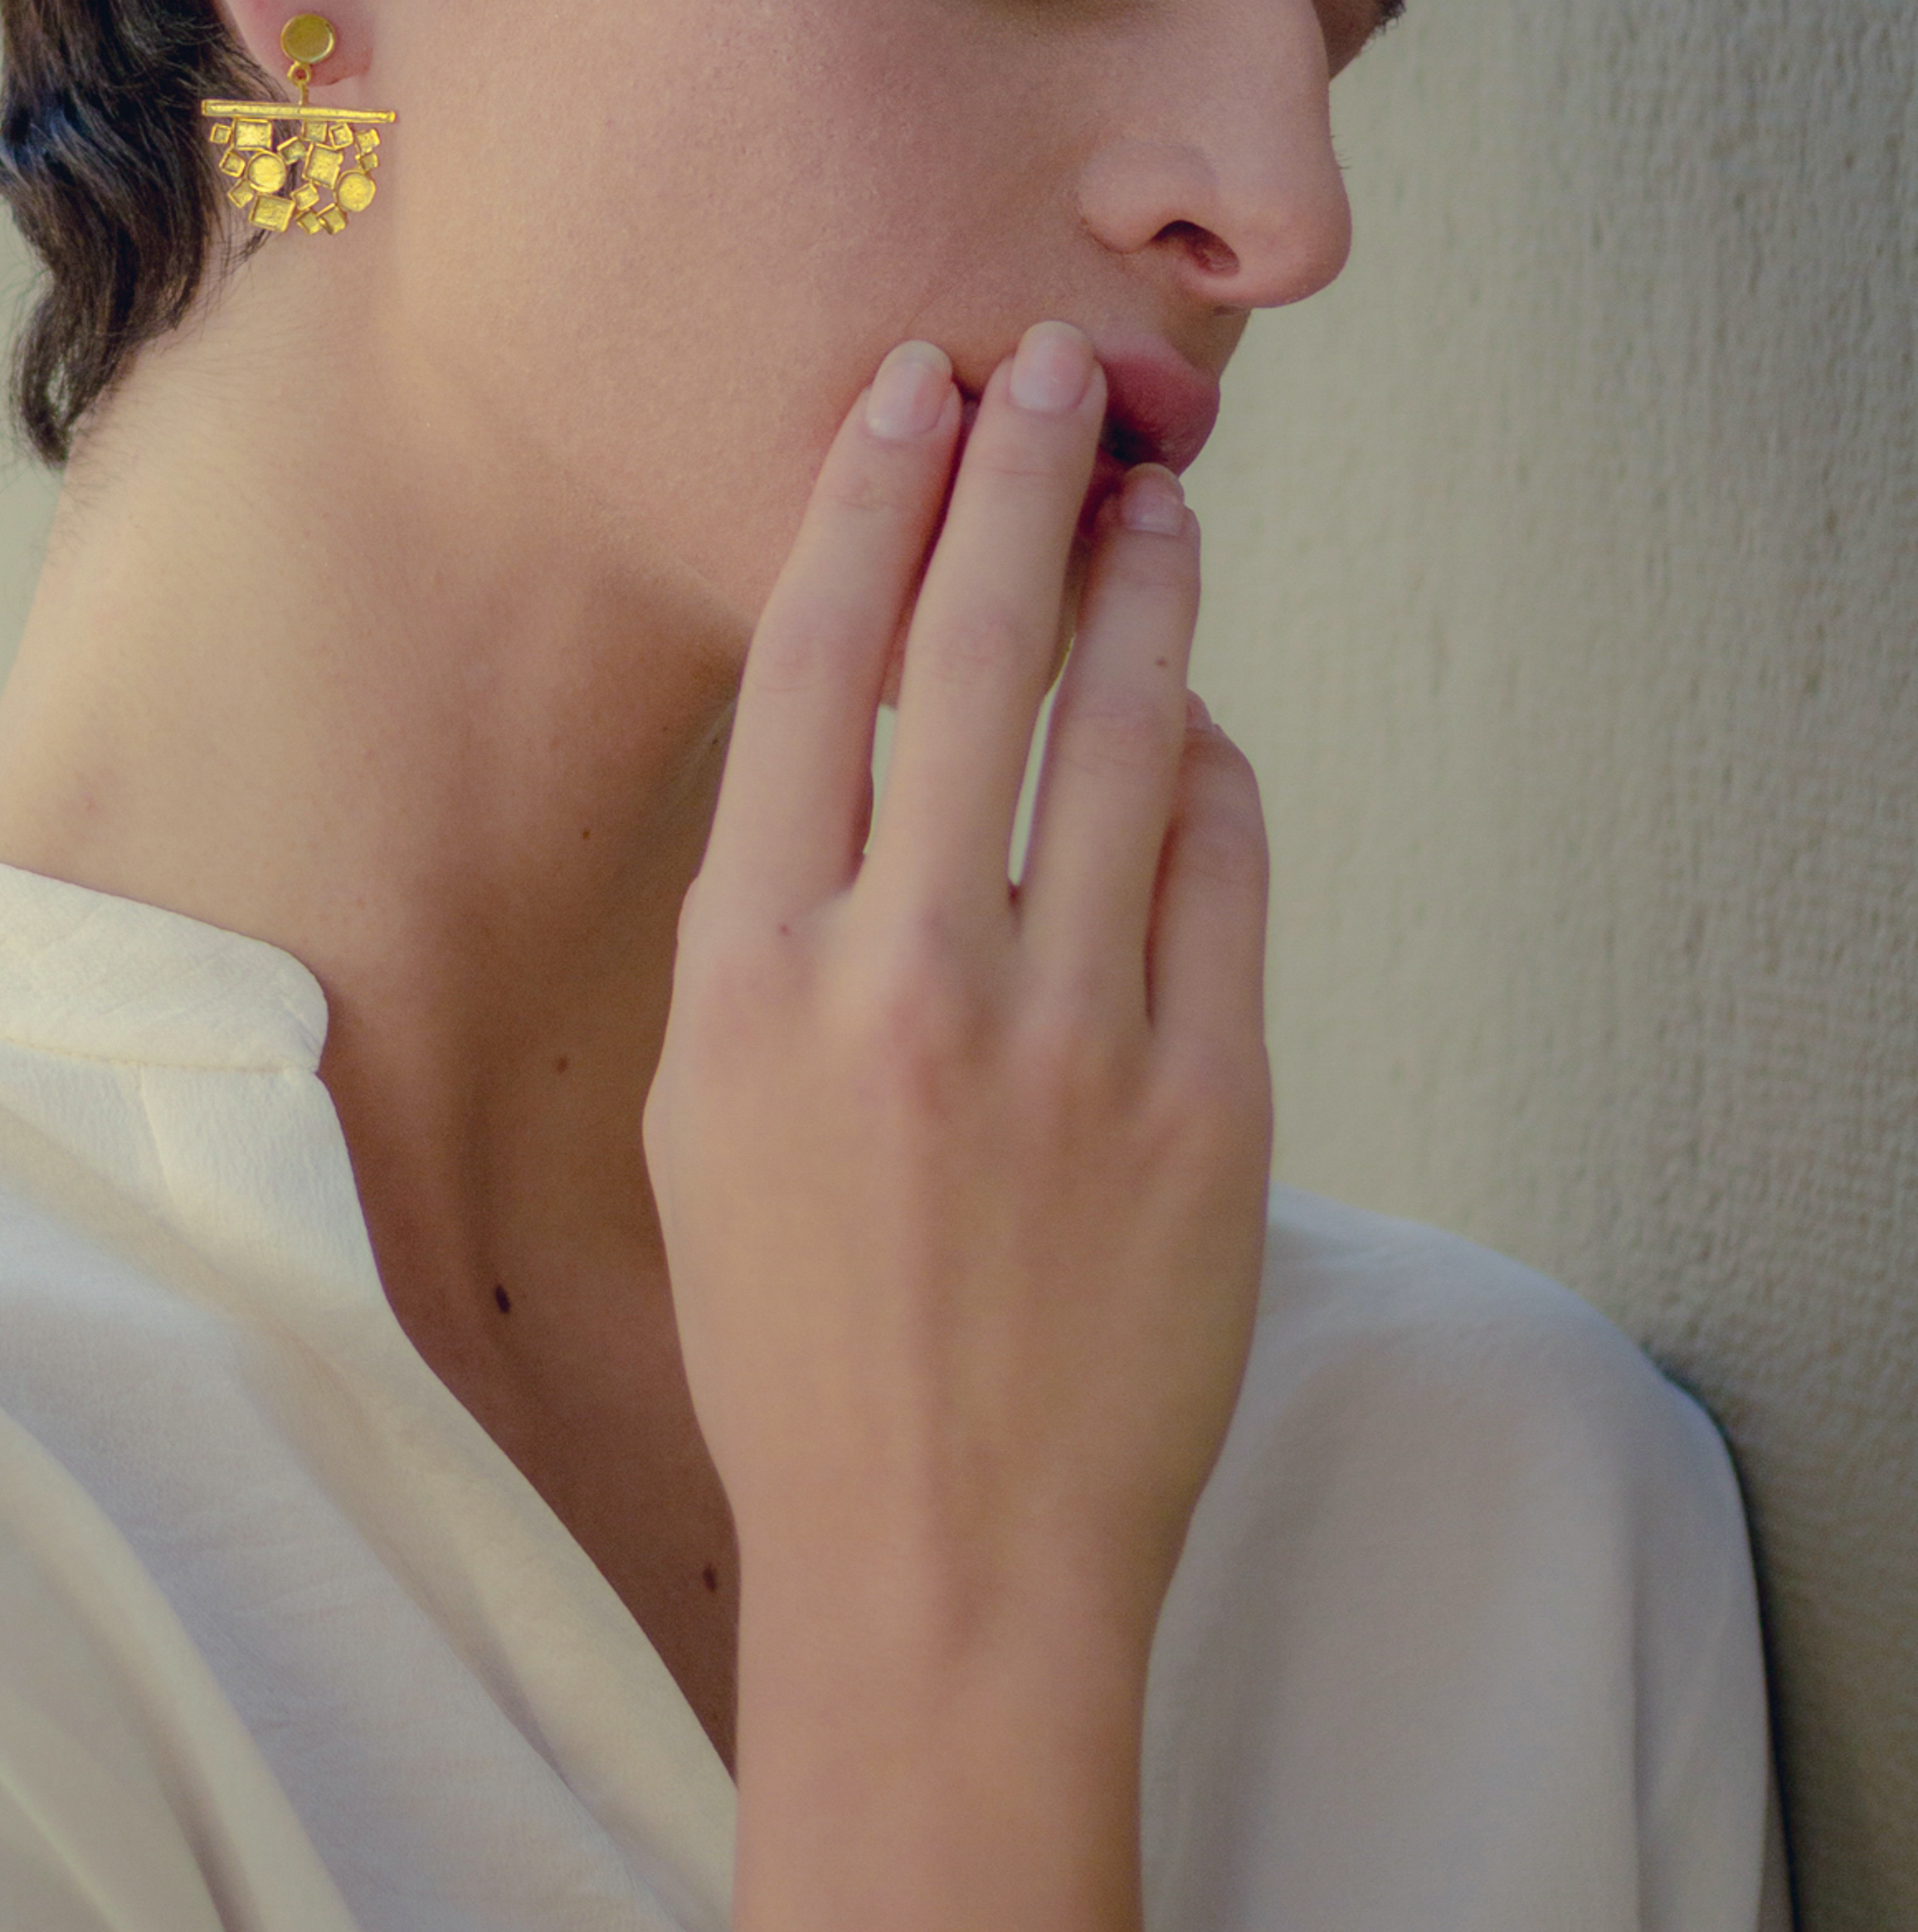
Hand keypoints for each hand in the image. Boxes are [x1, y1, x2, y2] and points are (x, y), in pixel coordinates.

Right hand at [648, 319, 1269, 1670]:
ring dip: (1145, 590)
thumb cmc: (800, 1343)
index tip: (908, 389)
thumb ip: (769, 923)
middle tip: (1053, 371)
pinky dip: (1217, 771)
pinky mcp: (1204, 1100)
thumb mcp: (705, 1115)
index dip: (866, 498)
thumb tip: (862, 739)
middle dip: (1017, 480)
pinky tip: (1205, 719)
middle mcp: (902, 979)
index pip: (814, 665)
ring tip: (1155, 497)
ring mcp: (1067, 1038)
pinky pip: (1226, 868)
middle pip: (971, 653)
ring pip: (1129, 732)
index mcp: (750, 975)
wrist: (939, 1560)